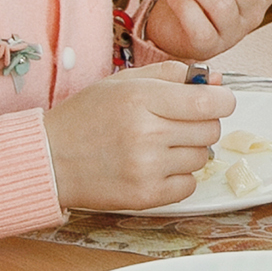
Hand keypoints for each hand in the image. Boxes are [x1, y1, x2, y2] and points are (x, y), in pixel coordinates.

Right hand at [45, 64, 232, 210]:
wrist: (50, 159)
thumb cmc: (86, 117)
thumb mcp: (124, 82)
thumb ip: (172, 74)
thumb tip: (217, 79)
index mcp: (141, 98)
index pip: (209, 102)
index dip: (222, 99)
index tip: (215, 99)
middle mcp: (146, 133)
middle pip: (211, 130)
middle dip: (202, 123)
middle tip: (177, 122)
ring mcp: (146, 168)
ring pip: (202, 157)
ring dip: (189, 150)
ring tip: (159, 144)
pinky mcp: (146, 196)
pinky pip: (189, 185)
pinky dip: (179, 176)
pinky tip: (155, 166)